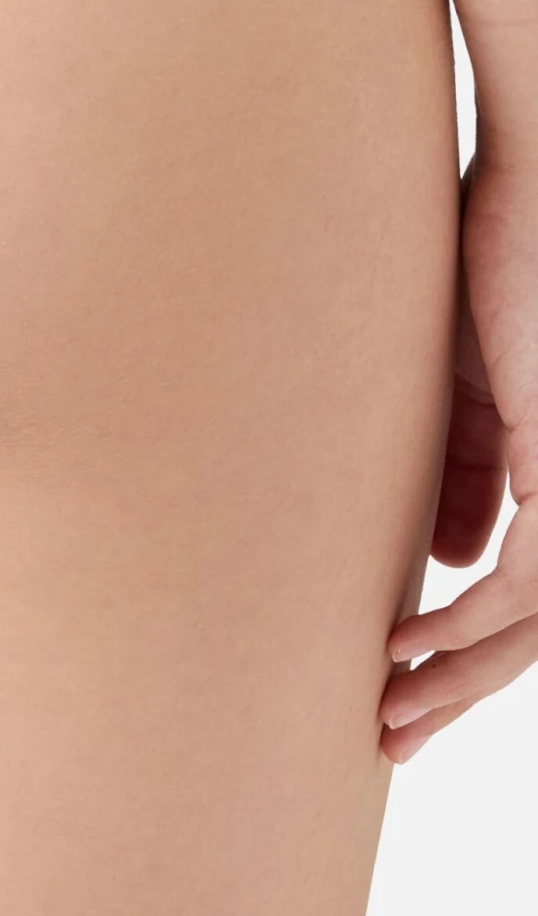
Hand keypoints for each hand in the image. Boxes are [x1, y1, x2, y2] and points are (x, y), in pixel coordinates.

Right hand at [379, 145, 537, 759]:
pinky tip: (412, 643)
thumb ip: (466, 469)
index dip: (466, 645)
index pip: (524, 588)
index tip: (398, 677)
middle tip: (393, 730)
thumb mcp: (466, 385)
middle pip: (533, 625)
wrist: (528, 184)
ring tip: (391, 710)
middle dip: (459, 685)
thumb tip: (457, 563)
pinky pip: (529, 580)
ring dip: (459, 675)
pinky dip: (470, 624)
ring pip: (535, 622)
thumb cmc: (491, 260)